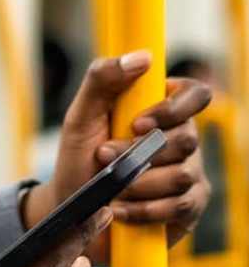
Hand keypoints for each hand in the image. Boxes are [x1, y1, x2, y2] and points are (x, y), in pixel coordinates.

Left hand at [23, 54, 212, 265]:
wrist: (72, 209)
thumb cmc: (78, 157)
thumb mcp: (80, 115)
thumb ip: (102, 79)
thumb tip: (141, 57)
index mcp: (162, 107)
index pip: (195, 94)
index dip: (172, 109)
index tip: (137, 123)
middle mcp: (182, 138)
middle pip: (188, 138)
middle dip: (139, 153)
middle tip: (104, 156)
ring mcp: (190, 172)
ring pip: (182, 175)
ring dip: (137, 183)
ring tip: (109, 186)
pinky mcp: (188, 207)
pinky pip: (180, 207)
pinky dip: (143, 209)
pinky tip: (119, 208)